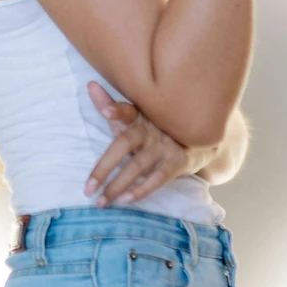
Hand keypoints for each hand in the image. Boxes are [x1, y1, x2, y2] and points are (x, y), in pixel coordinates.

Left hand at [84, 85, 204, 206]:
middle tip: (88, 188)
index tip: (107, 111)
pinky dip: (142, 189)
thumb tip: (90, 85)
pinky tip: (126, 200)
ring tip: (102, 201)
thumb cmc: (154, 127)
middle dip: (104, 167)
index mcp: (138, 115)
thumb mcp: (133, 117)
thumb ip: (111, 105)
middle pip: (125, 143)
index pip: (126, 111)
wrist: (198, 137)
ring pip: (137, 166)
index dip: (116, 110)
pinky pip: (158, 178)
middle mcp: (151, 129)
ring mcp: (165, 145)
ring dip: (118, 185)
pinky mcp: (178, 162)